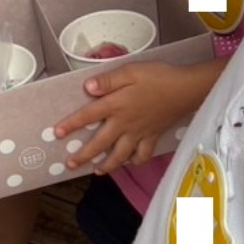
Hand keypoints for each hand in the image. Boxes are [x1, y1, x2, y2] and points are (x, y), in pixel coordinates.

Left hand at [54, 61, 196, 174]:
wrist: (187, 89)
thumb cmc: (157, 77)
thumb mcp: (130, 71)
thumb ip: (107, 81)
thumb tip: (86, 88)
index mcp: (116, 105)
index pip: (88, 116)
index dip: (71, 125)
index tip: (56, 134)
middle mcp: (125, 123)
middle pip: (100, 143)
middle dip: (84, 156)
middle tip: (70, 165)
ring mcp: (139, 133)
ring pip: (120, 155)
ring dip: (107, 166)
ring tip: (97, 172)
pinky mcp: (153, 137)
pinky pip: (142, 155)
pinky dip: (134, 162)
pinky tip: (129, 163)